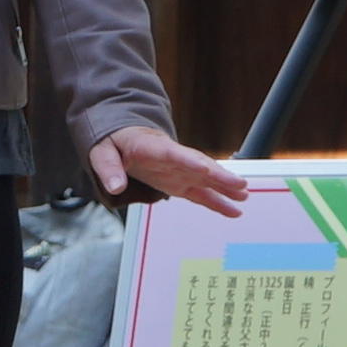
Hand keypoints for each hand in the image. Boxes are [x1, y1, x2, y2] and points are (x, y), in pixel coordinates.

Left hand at [88, 124, 249, 217]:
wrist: (123, 136)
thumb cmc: (114, 142)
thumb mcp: (101, 152)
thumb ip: (108, 169)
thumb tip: (116, 187)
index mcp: (150, 146)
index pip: (171, 153)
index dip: (187, 160)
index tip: (204, 167)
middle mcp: (171, 157)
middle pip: (198, 164)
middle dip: (219, 175)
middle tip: (239, 184)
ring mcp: (178, 169)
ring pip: (205, 178)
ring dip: (224, 186)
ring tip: (244, 195)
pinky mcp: (180, 181)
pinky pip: (201, 192)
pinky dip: (217, 201)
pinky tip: (234, 211)